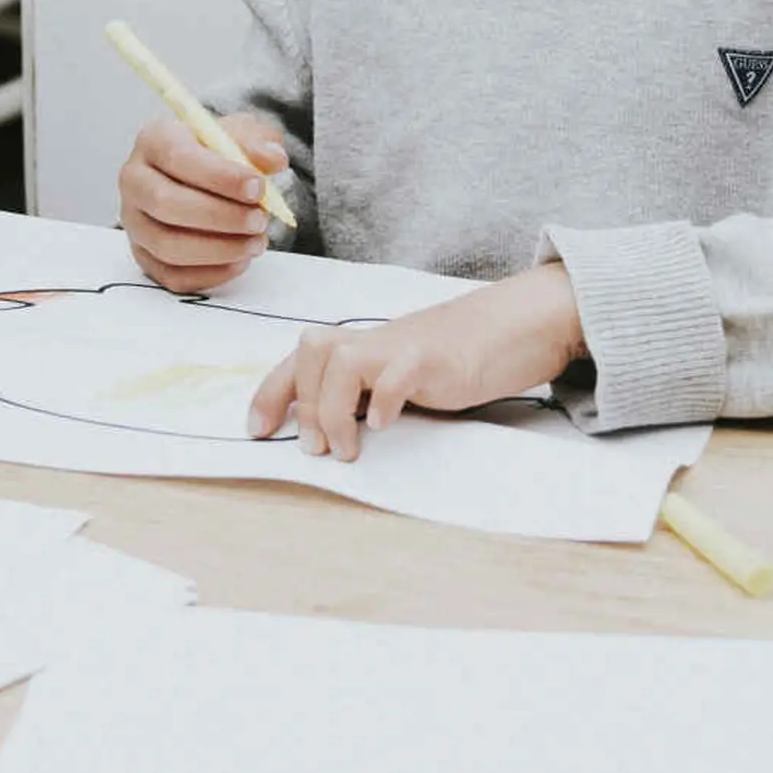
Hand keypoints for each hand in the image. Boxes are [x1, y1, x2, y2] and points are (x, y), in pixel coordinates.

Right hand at [120, 113, 285, 293]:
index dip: (220, 176)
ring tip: (255, 242)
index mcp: (154, 140)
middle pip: (166, 204)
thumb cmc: (218, 154)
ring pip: (168, 245)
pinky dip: (211, 273)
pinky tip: (240, 260)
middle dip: (221, 216)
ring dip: (219, 249)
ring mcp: (134, 222)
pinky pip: (172, 275)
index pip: (179, 157)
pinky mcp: (143, 256)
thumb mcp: (241, 136)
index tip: (257, 187)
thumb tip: (273, 160)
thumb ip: (257, 143)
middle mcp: (134, 180)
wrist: (204, 178)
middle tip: (260, 219)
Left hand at [248, 263, 586, 461]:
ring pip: (340, 360)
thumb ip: (369, 393)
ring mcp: (404, 346)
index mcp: (366, 345)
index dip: (272, 391)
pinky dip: (382, 402)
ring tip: (347, 448)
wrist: (516, 323)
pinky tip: (385, 425)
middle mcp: (377, 340)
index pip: (302, 356)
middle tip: (314, 448)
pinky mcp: (435, 358)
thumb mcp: (404, 374)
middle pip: (310, 349)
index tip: (256, 429)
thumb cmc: (459, 355)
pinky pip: (396, 373)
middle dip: (299, 402)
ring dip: (331, 410)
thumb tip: (328, 431)